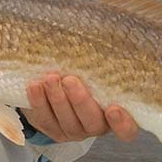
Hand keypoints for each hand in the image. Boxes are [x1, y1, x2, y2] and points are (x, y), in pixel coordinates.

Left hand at [22, 73, 137, 143]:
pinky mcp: (51, 129)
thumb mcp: (97, 69)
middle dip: (80, 101)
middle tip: (70, 80)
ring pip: (67, 122)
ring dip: (57, 99)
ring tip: (50, 78)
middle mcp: (96, 126)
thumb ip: (103, 63)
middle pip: (92, 122)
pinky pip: (44, 119)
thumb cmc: (85, 73)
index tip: (114, 108)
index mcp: (115, 115)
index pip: (126, 129)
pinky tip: (35, 86)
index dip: (122, 123)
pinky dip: (39, 102)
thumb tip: (110, 30)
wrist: (56, 84)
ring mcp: (73, 131)